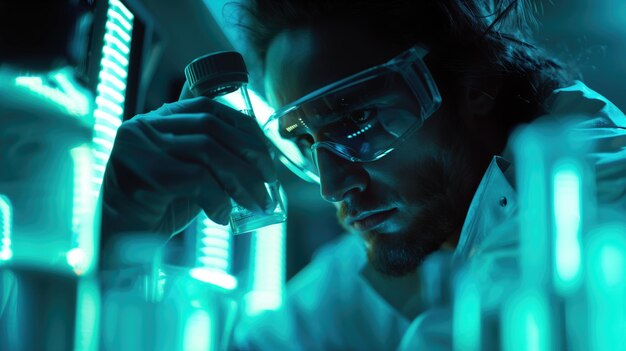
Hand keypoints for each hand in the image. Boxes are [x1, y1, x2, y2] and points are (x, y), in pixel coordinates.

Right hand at [100, 96, 276, 250]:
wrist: (113, 238)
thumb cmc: (154, 208)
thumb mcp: (186, 176)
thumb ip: (212, 163)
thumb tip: (259, 167)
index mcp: (159, 119)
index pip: (209, 107)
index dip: (244, 128)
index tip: (264, 155)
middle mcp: (148, 125)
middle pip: (212, 126)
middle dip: (250, 154)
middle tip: (269, 183)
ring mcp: (142, 146)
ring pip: (208, 151)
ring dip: (241, 179)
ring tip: (256, 202)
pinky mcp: (144, 172)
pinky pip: (196, 179)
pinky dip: (218, 199)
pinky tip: (223, 217)